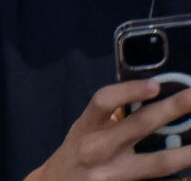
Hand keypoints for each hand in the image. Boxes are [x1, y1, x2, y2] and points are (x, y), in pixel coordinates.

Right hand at [26, 80, 190, 180]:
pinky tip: (190, 170)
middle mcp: (98, 148)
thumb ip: (110, 117)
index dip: (129, 91)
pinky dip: (178, 175)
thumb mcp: (85, 129)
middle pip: (139, 126)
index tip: (155, 85)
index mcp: (88, 126)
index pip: (104, 102)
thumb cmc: (77, 152)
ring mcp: (113, 174)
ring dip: (185, 153)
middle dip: (170, 109)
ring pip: (157, 163)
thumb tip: (147, 97)